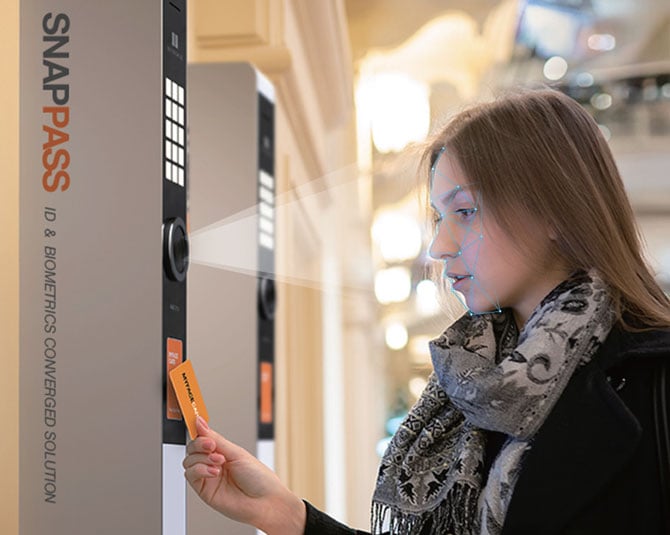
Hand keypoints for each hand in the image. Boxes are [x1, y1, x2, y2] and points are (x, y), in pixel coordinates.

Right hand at [183, 416, 305, 534]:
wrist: (265, 501)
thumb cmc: (259, 478)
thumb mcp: (237, 452)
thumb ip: (216, 439)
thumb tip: (200, 423)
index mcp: (224, 452)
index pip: (204, 438)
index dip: (199, 431)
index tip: (196, 422)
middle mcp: (214, 463)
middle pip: (193, 448)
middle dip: (200, 444)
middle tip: (212, 446)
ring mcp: (209, 477)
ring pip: (189, 461)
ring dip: (202, 458)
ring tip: (219, 462)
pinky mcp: (204, 490)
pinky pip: (191, 475)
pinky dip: (200, 470)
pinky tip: (214, 472)